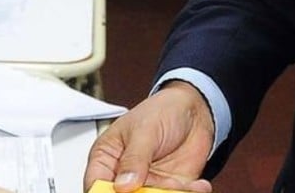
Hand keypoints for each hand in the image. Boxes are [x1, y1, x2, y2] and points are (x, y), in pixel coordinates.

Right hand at [85, 81, 215, 192]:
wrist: (195, 109)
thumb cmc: (163, 110)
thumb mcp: (145, 129)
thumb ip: (134, 158)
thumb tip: (122, 185)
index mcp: (107, 158)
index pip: (96, 184)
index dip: (106, 192)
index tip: (125, 191)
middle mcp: (125, 175)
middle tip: (158, 188)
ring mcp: (148, 184)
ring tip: (181, 185)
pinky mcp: (170, 189)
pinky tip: (198, 186)